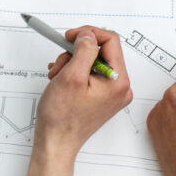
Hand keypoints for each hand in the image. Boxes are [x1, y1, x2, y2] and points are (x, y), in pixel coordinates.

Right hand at [39, 26, 132, 156]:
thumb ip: (84, 50)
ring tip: (58, 76)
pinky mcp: (101, 96)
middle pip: (101, 50)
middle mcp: (119, 86)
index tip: (70, 36)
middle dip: (76, 52)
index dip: (88, 33)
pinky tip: (62, 80)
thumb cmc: (62, 118)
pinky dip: (74, 71)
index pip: (111, 40)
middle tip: (61, 63)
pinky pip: (90, 73)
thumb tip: (88, 35)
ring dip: (72, 62)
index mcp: (118, 81)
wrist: (56, 142)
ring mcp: (111, 92)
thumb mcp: (72, 76)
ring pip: (93, 61)